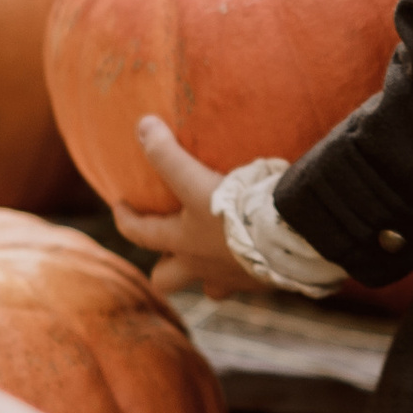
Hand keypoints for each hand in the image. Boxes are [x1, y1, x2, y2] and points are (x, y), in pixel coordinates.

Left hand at [112, 116, 263, 299]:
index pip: (140, 234)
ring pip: (212, 287)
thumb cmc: (239, 212)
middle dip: (164, 267)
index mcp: (183, 243)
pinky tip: (264, 248)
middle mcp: (203, 267)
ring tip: (220, 252)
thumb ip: (167, 155)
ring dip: (209, 273)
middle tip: (170, 248)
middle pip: (167, 280)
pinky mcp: (266, 282)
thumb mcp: (196, 181)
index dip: (125, 220)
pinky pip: (253, 280)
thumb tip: (142, 124)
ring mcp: (235, 279)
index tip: (120, 206)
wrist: (292, 236)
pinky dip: (252, 266)